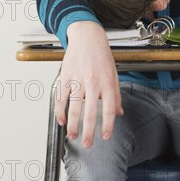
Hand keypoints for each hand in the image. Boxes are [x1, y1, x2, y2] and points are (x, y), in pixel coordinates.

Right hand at [54, 21, 123, 147]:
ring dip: (73, 125)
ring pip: (74, 108)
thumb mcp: (114, 73)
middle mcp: (93, 82)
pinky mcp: (66, 77)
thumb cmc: (101, 55)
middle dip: (88, 132)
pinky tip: (61, 120)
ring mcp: (78, 80)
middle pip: (90, 112)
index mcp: (107, 82)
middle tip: (87, 144)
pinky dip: (59, 111)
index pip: (109, 109)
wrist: (87, 36)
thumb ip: (116, 94)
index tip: (105, 136)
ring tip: (72, 135)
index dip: (107, 125)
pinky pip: (61, 98)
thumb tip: (119, 112)